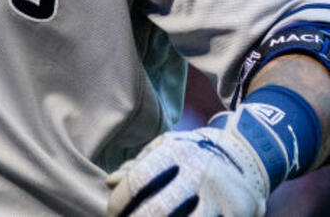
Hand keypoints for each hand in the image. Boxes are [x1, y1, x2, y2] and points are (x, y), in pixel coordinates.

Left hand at [105, 118, 272, 216]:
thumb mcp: (166, 147)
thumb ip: (137, 164)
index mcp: (177, 153)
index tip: (112, 213)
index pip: (139, 180)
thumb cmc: (194, 154)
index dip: (119, 201)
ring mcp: (222, 198)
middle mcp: (200, 174)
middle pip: (158, 210)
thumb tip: (110, 182)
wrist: (247, 156)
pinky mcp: (238, 214)